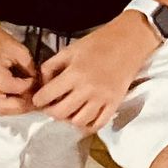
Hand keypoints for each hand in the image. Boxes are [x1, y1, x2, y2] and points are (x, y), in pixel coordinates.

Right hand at [0, 22, 38, 116]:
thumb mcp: (17, 48)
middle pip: (1, 106)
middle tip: (34, 101)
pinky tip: (14, 100)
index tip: (34, 80)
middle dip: (21, 106)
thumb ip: (29, 68)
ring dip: (13, 109)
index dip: (26, 86)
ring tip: (26, 102)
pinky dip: (4, 106)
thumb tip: (36, 85)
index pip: (9, 86)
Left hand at [33, 11, 158, 131]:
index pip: (47, 96)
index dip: (38, 99)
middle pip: (60, 113)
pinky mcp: (114, 104)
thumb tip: (43, 84)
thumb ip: (51, 66)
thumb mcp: (69, 49)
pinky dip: (88, 125)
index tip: (38, 99)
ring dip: (69, 119)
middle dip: (51, 111)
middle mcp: (87, 90)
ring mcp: (102, 99)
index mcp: (74, 73)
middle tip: (52, 105)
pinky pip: (98, 124)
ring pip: (78, 122)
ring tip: (68, 110)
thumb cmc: (98, 43)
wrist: (129, 42)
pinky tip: (83, 116)